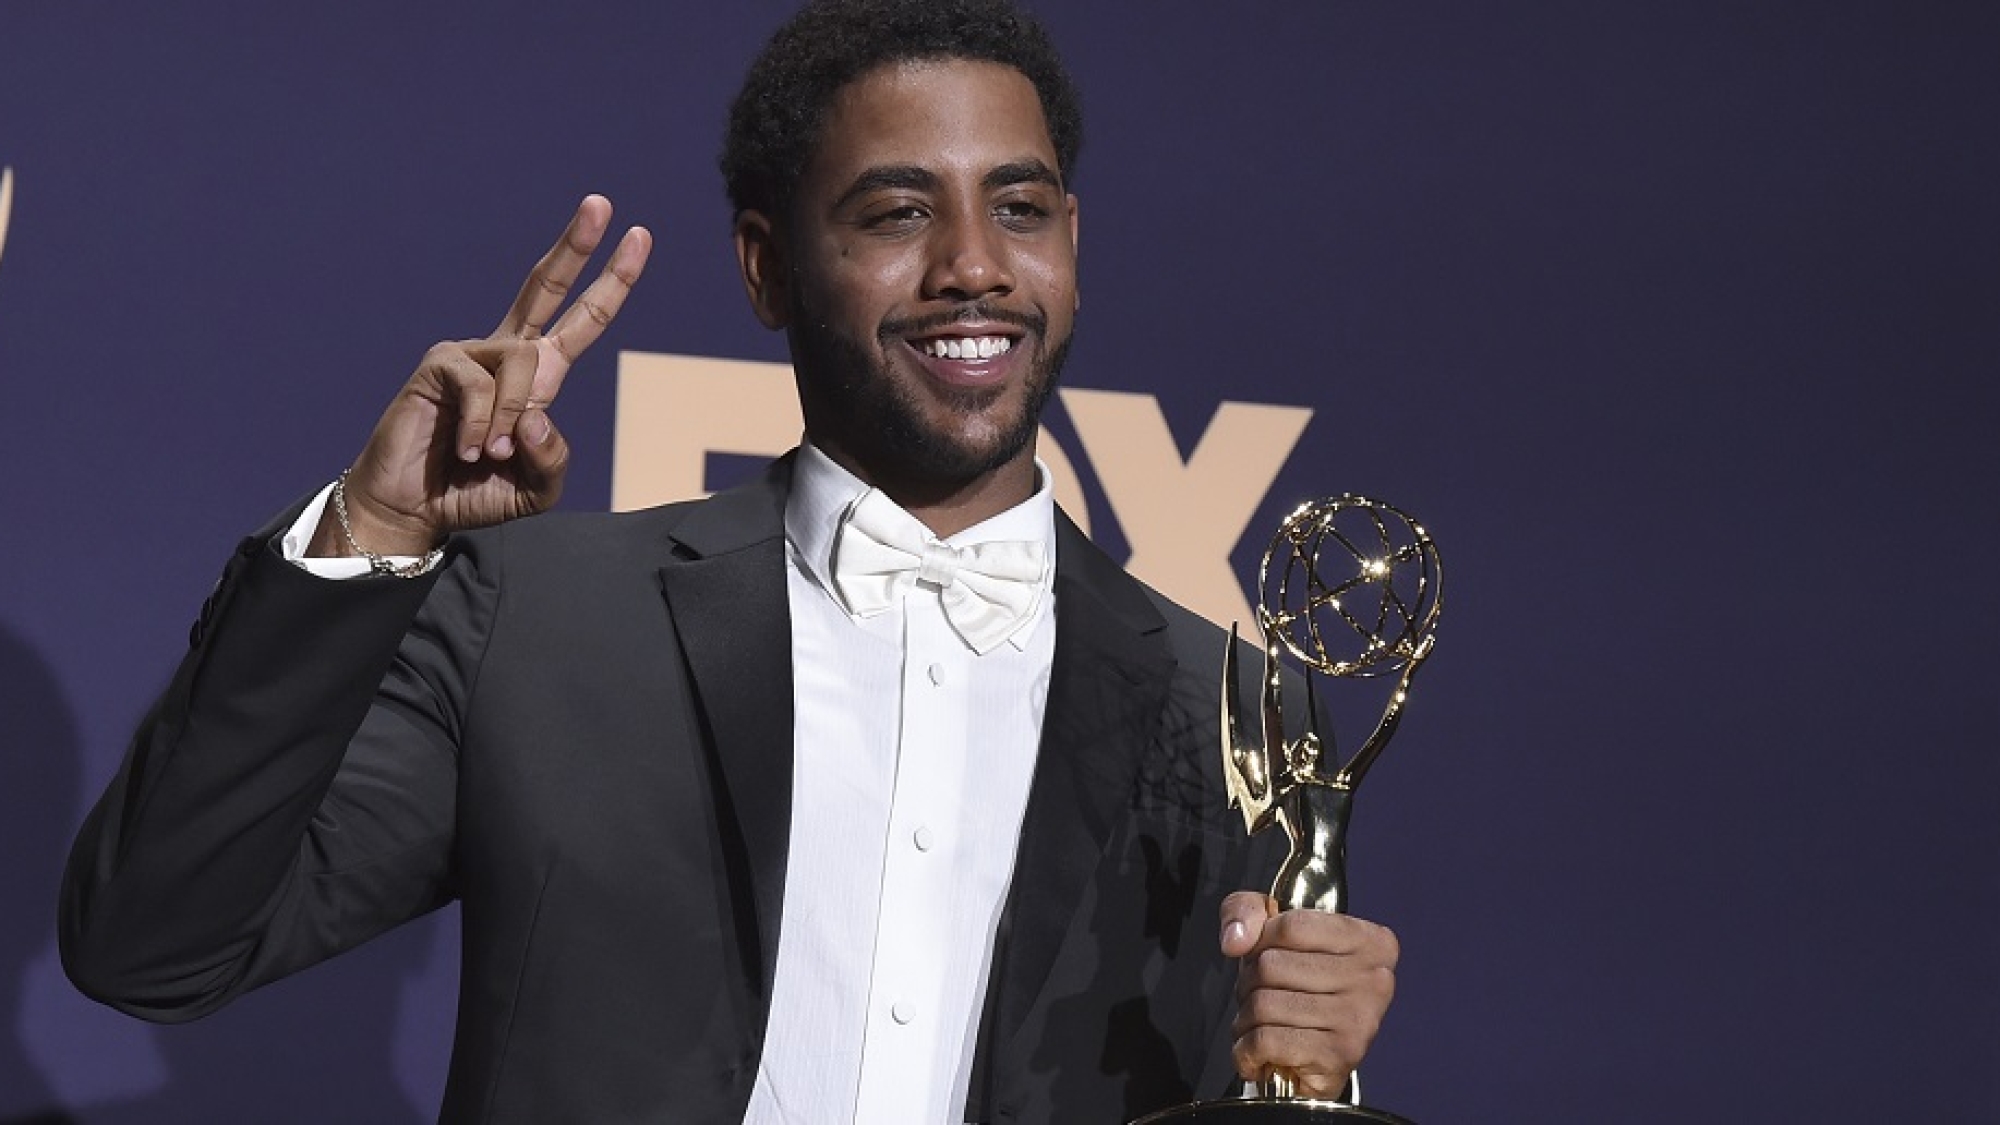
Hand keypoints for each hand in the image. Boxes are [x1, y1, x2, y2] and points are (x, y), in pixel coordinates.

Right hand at [312, 195, 653, 557]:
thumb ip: (553, 456)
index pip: (583, 320)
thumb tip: (537, 412)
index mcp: (539, 377)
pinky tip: (467, 451)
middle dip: (576, 246)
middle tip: (601, 203)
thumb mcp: (537, 486)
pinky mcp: (439, 363)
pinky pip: (483, 384)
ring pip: (526, 360)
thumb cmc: (475, 492)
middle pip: (546, 287)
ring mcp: (471, 354)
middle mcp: (506, 355)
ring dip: (513, 417)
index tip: (639, 237)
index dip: (612, 282)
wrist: (414, 508)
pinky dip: (483, 426)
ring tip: (489, 454)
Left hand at [1220, 892, 1398, 1098]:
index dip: (1261, 941)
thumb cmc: (1298, 989)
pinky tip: (1259, 1054)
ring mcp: (1358, 1019)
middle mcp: (1373, 979)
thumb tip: (1235, 940)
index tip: (1263, 955)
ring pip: (1264, 1005)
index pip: (1292, 926)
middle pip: (1272, 966)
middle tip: (1261, 996)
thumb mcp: (1272, 932)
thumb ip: (1247, 911)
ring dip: (1246, 1020)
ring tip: (1261, 1026)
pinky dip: (1248, 1050)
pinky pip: (1267, 1041)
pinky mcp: (1338, 1056)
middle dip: (1248, 984)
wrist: (1319, 1061)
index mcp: (1369, 940)